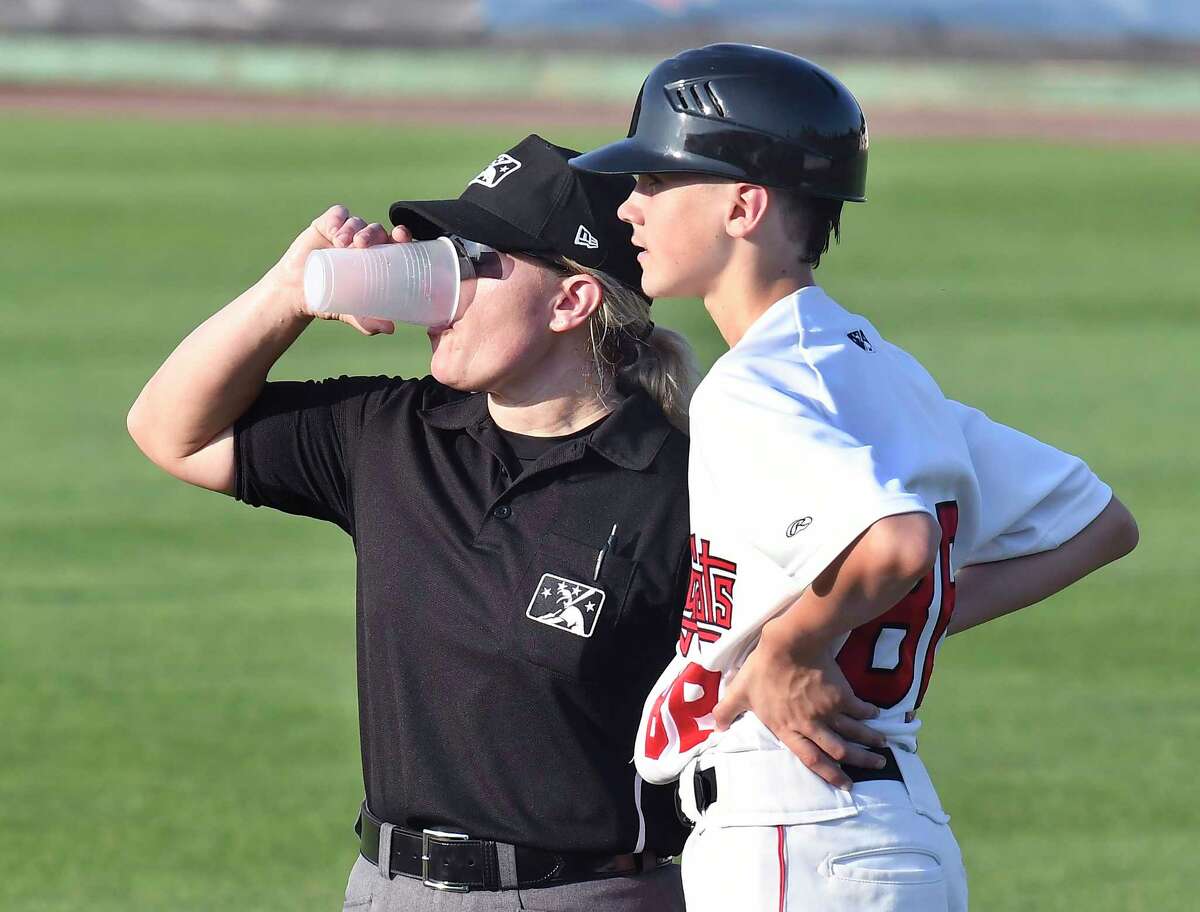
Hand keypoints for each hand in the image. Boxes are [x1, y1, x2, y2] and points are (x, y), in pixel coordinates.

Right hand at [263, 204, 409, 335]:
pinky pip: (337, 214)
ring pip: (358, 221)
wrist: (297, 293)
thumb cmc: (332, 300)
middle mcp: (366, 243)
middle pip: (377, 229)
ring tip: (342, 242)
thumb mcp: (350, 312)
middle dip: (373, 233)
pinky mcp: (327, 224)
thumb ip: (367, 321)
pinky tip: (334, 231)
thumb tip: (390, 329)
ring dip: (353, 228)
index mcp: (379, 259)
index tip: (401, 237)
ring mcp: (347, 232)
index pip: (397, 242)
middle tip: (362, 244)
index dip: (402, 236)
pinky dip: (338, 219)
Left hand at [712, 625, 886, 789]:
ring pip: (853, 732)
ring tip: (882, 747)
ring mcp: (827, 711)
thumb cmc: (762, 669)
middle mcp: (810, 725)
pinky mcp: (841, 695)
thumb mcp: (739, 692)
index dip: (829, 774)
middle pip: (839, 750)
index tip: (846, 785)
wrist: (789, 645)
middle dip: (859, 761)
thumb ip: (727, 711)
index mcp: (787, 728)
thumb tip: (715, 728)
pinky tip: (876, 715)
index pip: (810, 759)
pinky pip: (859, 708)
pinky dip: (869, 714)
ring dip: (869, 741)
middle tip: (876, 766)